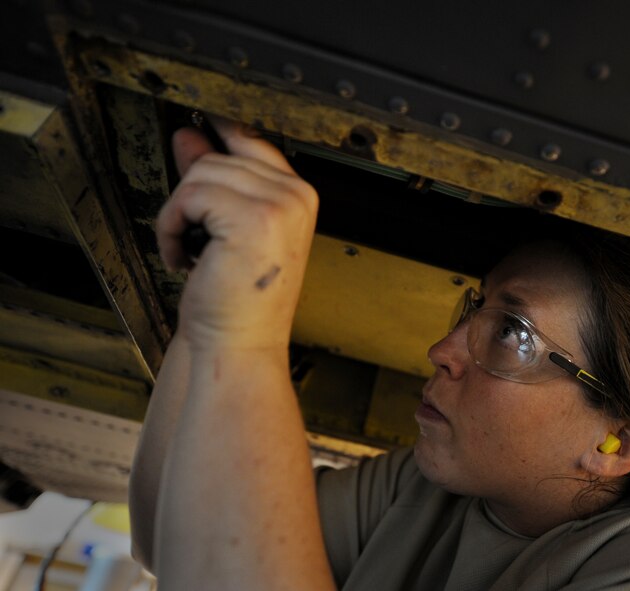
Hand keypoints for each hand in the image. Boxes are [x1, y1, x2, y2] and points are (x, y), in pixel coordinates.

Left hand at [156, 118, 318, 350]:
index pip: (252, 141)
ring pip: (201, 174)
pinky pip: (189, 196)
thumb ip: (214, 180)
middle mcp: (296, 196)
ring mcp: (280, 205)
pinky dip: (172, 227)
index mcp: (298, 197)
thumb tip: (189, 136)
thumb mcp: (224, 229)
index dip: (222, 128)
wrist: (240, 344)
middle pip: (218, 158)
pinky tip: (184, 256)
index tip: (200, 116)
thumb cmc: (237, 300)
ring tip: (189, 251)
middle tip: (192, 240)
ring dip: (179, 215)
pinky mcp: (253, 217)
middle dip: (190, 198)